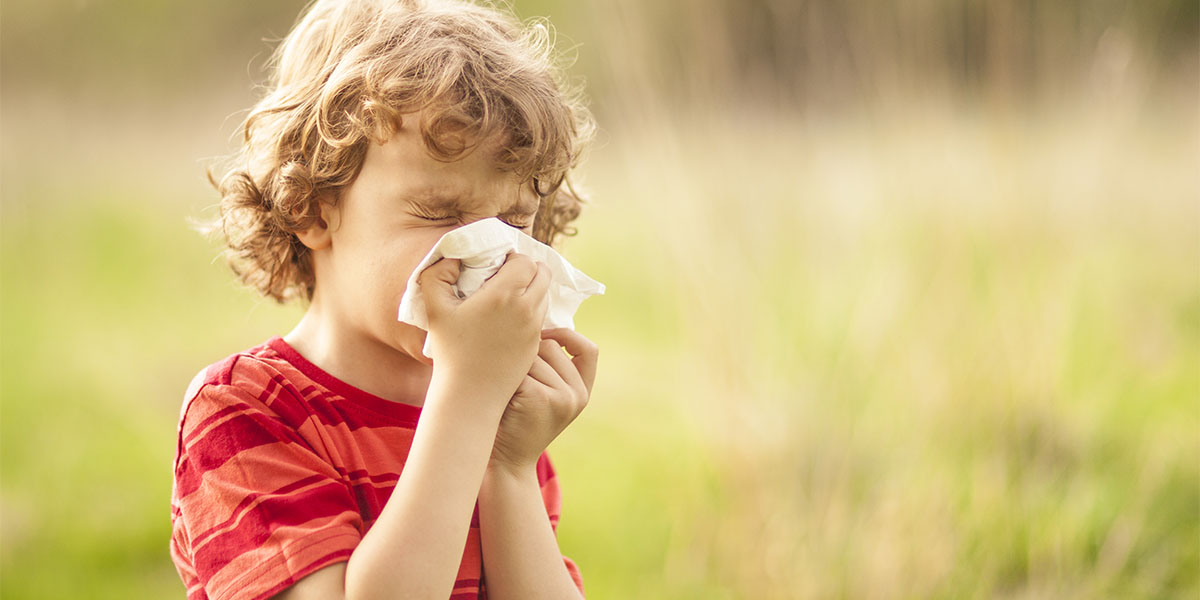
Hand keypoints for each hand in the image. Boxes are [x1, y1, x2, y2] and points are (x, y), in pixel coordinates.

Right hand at [419, 254, 550, 401]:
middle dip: (528, 269)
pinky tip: (509, 317)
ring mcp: (534, 328)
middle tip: (506, 275)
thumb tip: (453, 258)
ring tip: (507, 296)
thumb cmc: (450, 350)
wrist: (470, 394)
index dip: (512, 258)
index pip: (525, 261)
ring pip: (544, 295)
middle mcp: (526, 309)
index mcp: (505, 294)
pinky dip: (531, 310)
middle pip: (543, 274)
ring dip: (531, 289)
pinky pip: (541, 317)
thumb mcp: (434, 308)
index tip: (495, 265)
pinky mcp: (536, 345)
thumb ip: (437, 274)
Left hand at [489, 328, 597, 474]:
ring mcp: (563, 397)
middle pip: (551, 345)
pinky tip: (499, 396)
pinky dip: (504, 376)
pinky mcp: (541, 397)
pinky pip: (519, 367)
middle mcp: (578, 394)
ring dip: (512, 366)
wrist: (505, 462)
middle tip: (509, 380)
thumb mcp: (543, 395)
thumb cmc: (515, 421)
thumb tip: (534, 321)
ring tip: (504, 391)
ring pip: (532, 354)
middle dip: (526, 354)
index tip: (543, 335)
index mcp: (582, 391)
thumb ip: (550, 367)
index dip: (567, 336)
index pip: (589, 350)